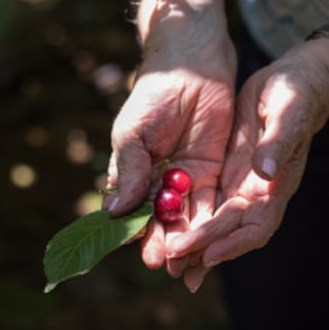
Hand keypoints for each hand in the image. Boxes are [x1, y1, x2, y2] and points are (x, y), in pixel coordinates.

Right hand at [103, 24, 235, 276]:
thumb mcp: (134, 134)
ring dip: (187, 240)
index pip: (133, 213)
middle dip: (164, 243)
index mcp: (133, 174)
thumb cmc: (153, 95)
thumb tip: (115, 211)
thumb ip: (130, 171)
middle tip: (168, 264)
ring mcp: (186, 178)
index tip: (144, 252)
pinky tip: (209, 240)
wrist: (191, 65)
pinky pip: (210, 202)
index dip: (138, 234)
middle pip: (161, 222)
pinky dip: (209, 222)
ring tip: (187, 262)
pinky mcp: (213, 171)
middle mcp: (158, 182)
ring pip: (185, 217)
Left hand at [169, 40, 328, 281]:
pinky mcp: (227, 173)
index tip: (208, 254)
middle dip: (203, 249)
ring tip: (168, 262)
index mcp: (276, 186)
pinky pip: (206, 203)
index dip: (234, 243)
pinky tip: (167, 230)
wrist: (295, 81)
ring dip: (194, 244)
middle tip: (173, 261)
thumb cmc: (297, 94)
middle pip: (230, 233)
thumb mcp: (288, 113)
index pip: (257, 226)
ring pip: (216, 224)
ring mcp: (241, 185)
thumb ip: (277, 144)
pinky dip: (189, 219)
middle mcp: (258, 193)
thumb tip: (266, 174)